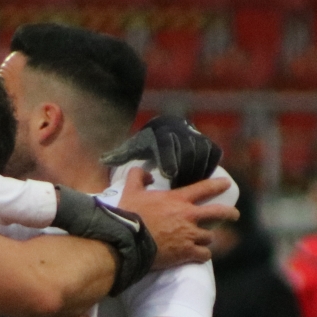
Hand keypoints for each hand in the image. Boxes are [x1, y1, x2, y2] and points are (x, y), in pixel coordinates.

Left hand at [103, 114, 223, 187]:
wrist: (166, 128)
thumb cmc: (147, 143)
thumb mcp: (133, 147)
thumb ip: (120, 155)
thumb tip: (103, 159)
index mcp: (160, 133)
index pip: (166, 145)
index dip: (169, 159)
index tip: (169, 174)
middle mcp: (179, 132)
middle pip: (186, 150)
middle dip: (186, 168)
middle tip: (181, 186)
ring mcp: (194, 136)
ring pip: (200, 153)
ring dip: (198, 170)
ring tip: (192, 189)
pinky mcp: (206, 142)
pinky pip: (212, 153)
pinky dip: (210, 165)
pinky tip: (206, 179)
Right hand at [113, 170, 237, 270]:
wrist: (129, 240)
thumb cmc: (130, 215)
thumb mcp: (131, 190)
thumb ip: (138, 177)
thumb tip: (146, 174)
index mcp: (178, 199)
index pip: (204, 188)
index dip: (218, 185)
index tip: (227, 184)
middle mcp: (189, 216)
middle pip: (218, 213)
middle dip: (230, 214)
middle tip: (235, 216)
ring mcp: (190, 235)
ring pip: (210, 237)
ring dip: (207, 238)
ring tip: (204, 241)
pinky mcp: (187, 252)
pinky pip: (204, 255)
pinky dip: (203, 255)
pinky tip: (200, 255)